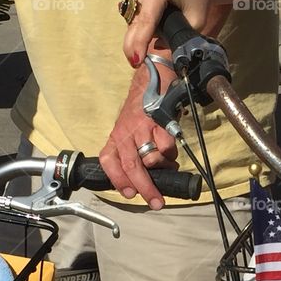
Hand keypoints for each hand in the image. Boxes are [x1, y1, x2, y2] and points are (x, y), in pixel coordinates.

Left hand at [99, 60, 178, 209]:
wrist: (153, 78)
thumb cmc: (143, 110)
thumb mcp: (129, 131)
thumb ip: (131, 153)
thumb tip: (142, 179)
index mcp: (115, 137)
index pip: (108, 162)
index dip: (118, 180)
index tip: (130, 195)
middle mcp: (124, 132)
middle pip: (131, 166)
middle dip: (145, 188)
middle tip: (157, 202)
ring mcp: (141, 127)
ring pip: (150, 159)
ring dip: (163, 168)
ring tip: (168, 166)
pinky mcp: (158, 122)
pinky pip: (166, 147)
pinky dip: (171, 154)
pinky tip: (171, 150)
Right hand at [121, 0, 209, 67]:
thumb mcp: (196, 21)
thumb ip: (179, 36)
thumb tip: (155, 48)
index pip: (146, 21)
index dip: (140, 43)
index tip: (136, 61)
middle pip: (134, 23)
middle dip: (135, 45)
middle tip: (136, 64)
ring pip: (129, 20)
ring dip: (138, 32)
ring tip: (158, 30)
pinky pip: (129, 14)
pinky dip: (137, 23)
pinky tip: (152, 20)